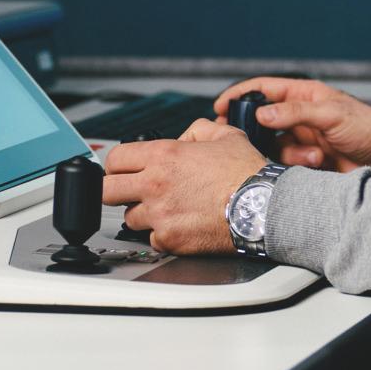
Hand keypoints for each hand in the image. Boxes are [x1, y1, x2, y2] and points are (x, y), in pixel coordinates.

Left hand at [101, 123, 267, 254]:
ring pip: (130, 218)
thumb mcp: (224, 135)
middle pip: (107, 191)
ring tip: (167, 209)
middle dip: (115, 191)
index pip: (115, 158)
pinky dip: (163, 234)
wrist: (263, 207)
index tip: (122, 170)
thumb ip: (196, 130)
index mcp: (163, 155)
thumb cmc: (247, 174)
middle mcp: (155, 184)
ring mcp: (160, 214)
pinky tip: (181, 224)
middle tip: (127, 192)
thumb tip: (184, 138)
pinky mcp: (170, 239)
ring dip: (143, 214)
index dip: (117, 164)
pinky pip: (153, 238)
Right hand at [214, 76, 370, 172]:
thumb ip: (295, 112)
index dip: (240, 95)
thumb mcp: (331, 114)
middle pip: (262, 121)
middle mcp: (299, 117)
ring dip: (290, 154)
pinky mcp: (306, 162)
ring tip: (314, 156)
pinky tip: (316, 164)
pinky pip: (286, 164)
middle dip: (255, 132)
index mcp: (304, 95)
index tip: (220, 106)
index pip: (264, 89)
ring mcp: (301, 139)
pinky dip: (297, 166)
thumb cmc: (366, 127)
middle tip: (243, 141)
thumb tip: (262, 113)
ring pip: (274, 146)